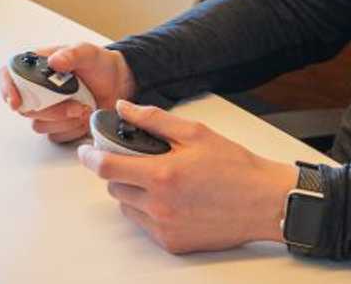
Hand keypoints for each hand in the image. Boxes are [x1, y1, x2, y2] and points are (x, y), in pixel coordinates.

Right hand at [0, 43, 135, 143]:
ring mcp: (46, 108)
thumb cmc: (99, 64)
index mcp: (36, 67)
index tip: (15, 102)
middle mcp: (36, 89)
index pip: (7, 76)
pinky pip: (55, 135)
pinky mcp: (57, 125)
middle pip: (25, 108)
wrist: (117, 84)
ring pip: (39, 125)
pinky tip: (84, 117)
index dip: (6, 88)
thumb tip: (55, 61)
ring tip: (85, 108)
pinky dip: (72, 129)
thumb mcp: (88, 52)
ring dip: (64, 121)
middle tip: (76, 105)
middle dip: (51, 111)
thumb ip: (72, 54)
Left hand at [78, 101, 298, 254]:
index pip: (107, 167)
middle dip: (120, 171)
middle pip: (115, 187)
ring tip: (162, 181)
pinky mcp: (173, 243)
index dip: (90, 157)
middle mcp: (160, 206)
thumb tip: (124, 108)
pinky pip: (146, 225)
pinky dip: (150, 212)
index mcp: (162, 175)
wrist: (264, 203)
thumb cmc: (236, 167)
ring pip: (128, 208)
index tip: (85, 151)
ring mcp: (165, 228)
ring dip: (134, 192)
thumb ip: (154, 120)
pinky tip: (174, 200)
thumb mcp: (195, 133)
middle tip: (142, 161)